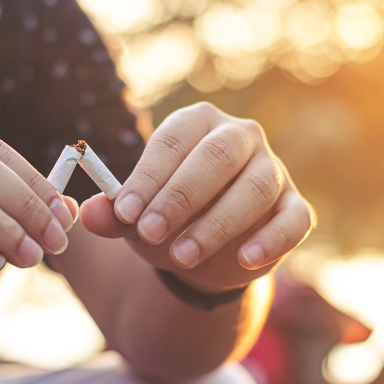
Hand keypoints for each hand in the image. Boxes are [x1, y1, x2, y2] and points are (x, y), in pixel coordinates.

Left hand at [80, 102, 312, 291]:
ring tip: (183, 256)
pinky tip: (245, 260)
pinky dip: (272, 239)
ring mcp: (273, 170)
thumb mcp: (137, 217)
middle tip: (149, 233)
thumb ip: (114, 215)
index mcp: (197, 123)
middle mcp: (240, 137)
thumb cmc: (169, 218)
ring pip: (255, 188)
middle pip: (216, 157)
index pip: (174, 140)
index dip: (149, 176)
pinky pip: (294, 219)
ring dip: (217, 223)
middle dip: (180, 196)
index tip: (124, 212)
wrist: (207, 249)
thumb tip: (88, 215)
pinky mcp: (295, 206)